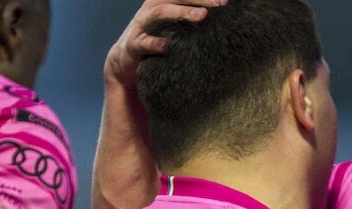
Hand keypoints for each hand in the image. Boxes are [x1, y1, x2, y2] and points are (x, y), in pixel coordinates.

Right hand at [105, 0, 227, 87]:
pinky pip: (145, 42)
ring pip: (161, 12)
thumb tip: (219, 16)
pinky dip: (157, 43)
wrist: (126, 60)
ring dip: (182, 12)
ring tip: (202, 16)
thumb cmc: (156, 39)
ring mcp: (141, 24)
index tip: (225, 0)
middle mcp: (151, 8)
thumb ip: (188, 20)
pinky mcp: (134, 44)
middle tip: (220, 4)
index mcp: (162, 1)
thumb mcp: (172, 26)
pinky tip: (170, 46)